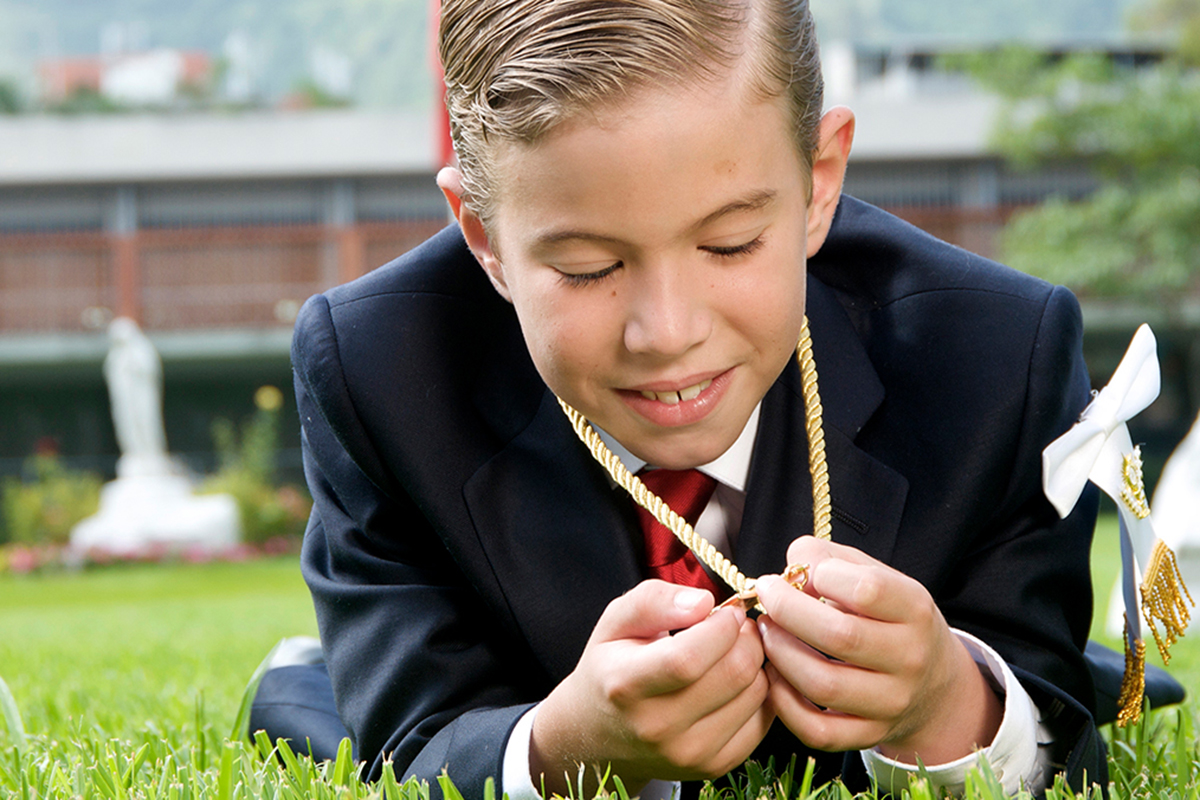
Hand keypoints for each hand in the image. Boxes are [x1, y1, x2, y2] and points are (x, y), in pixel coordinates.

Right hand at [530, 580, 773, 795]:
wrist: (600, 735)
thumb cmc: (610, 670)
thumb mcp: (615, 623)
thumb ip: (654, 601)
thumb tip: (703, 602)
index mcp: (626, 685)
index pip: (689, 657)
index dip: (721, 626)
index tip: (726, 610)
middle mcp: (657, 727)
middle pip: (733, 673)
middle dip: (747, 637)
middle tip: (738, 625)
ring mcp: (688, 753)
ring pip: (756, 694)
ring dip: (756, 662)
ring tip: (736, 650)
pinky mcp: (713, 766)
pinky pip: (762, 720)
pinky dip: (760, 693)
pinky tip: (737, 680)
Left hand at [755, 536, 1001, 764]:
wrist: (933, 683)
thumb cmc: (888, 617)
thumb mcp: (874, 575)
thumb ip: (828, 558)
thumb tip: (789, 569)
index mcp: (914, 609)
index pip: (868, 590)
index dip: (822, 574)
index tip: (797, 572)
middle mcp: (909, 658)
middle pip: (840, 636)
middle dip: (787, 610)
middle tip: (766, 595)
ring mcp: (891, 702)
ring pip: (823, 685)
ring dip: (780, 654)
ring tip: (768, 632)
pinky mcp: (869, 734)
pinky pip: (817, 730)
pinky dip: (784, 703)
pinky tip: (774, 675)